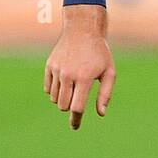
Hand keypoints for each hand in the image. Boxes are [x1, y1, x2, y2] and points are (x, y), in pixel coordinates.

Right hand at [44, 5, 115, 129]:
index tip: (75, 127)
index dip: (76, 120)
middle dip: (70, 107)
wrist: (82, 30)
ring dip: (63, 98)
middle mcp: (68, 75)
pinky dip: (55, 90)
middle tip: (78, 101)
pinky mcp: (49, 66)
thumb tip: (101, 113)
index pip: (77, 107)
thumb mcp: (109, 72)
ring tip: (74, 86)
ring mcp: (57, 70)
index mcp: (84, 78)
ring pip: (55, 98)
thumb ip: (105, 94)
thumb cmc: (99, 53)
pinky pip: (48, 89)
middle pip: (63, 106)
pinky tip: (64, 82)